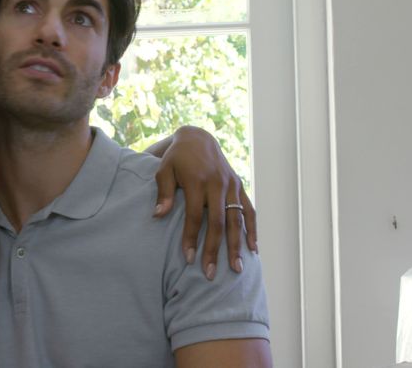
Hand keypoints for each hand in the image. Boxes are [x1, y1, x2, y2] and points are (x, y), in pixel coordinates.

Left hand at [152, 126, 257, 278]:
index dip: (191, 238)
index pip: (195, 215)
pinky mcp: (239, 186)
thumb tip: (158, 216)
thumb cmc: (176, 158)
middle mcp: (218, 184)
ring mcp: (232, 185)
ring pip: (236, 220)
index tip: (188, 259)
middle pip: (218, 223)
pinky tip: (253, 249)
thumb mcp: (164, 169)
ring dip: (237, 245)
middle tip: (210, 274)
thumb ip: (163, 192)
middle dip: (215, 249)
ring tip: (237, 269)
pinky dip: (252, 229)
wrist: (198, 137)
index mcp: (198, 181)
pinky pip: (249, 210)